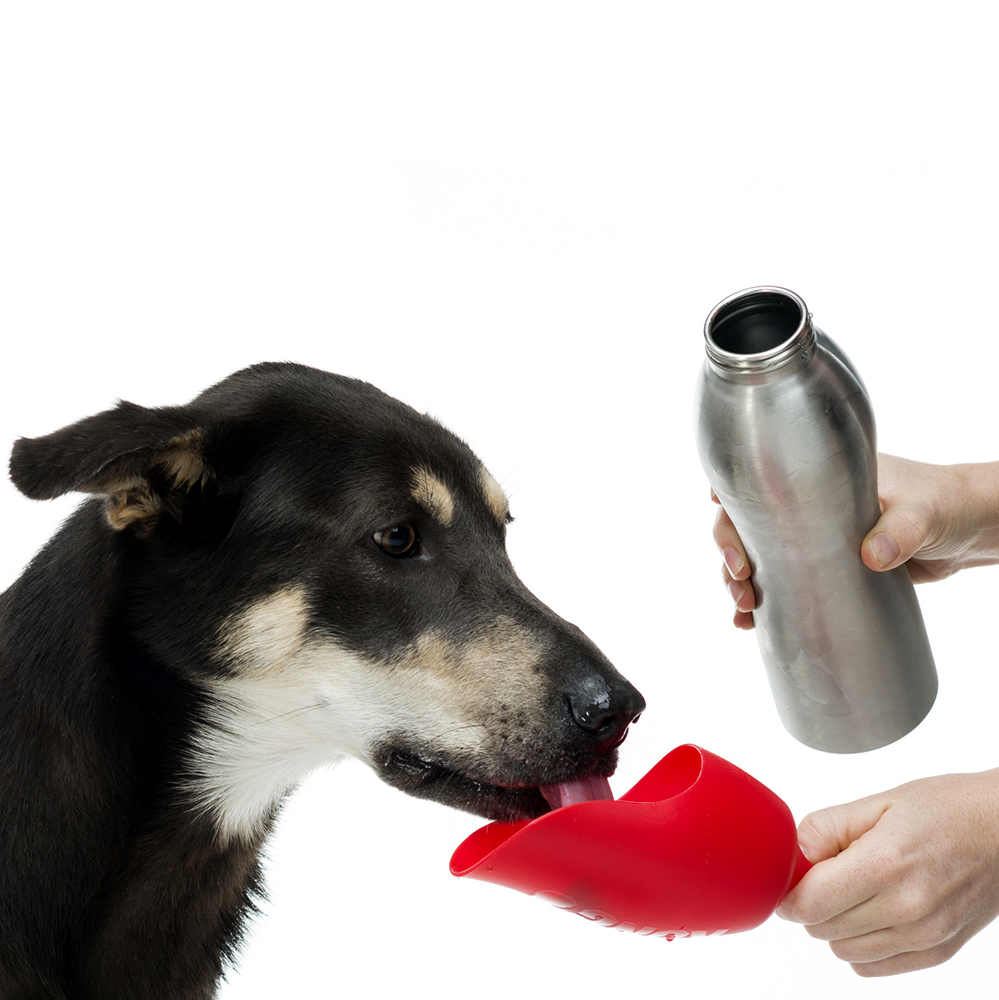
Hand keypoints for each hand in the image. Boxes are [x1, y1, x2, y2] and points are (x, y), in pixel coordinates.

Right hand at [712, 455, 998, 627]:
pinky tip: (751, 625)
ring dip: (739, 582)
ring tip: (744, 610)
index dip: (730, 491)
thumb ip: (899, 530)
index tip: (717, 509)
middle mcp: (807, 507)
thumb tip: (871, 556)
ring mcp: (812, 540)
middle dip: (730, 550)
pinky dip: (764, 603)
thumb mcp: (924, 512)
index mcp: (819, 477)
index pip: (761, 476)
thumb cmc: (946, 503)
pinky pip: (783, 584)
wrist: (971, 531)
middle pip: (747, 523)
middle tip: (740, 579)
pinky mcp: (826, 570)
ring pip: (759, 557)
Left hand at [777, 771, 998, 975]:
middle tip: (826, 874)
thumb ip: (826, 828)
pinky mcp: (938, 953)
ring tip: (854, 890)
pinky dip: (861, 945)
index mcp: (886, 864)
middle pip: (823, 929)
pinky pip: (873, 967)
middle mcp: (908, 909)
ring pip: (844, 951)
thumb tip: (794, 855)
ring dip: (835, 925)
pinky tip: (871, 911)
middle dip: (811, 904)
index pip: (812, 904)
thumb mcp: (877, 802)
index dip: (788, 894)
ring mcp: (925, 937)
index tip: (788, 880)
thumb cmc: (944, 808)